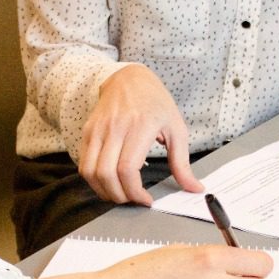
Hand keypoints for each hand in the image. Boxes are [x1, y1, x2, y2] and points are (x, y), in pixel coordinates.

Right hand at [79, 65, 203, 204]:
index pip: (127, 169)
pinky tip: (109, 182)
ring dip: (104, 191)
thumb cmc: (155, 103)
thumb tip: (194, 188)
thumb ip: (182, 163)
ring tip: (120, 194)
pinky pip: (84, 164)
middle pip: (106, 174)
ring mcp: (98, 129)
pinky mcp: (88, 132)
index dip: (134, 192)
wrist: (129, 78)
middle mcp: (115, 127)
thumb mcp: (176, 128)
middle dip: (119, 196)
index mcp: (140, 126)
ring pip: (90, 172)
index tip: (146, 200)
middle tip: (133, 200)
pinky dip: (94, 180)